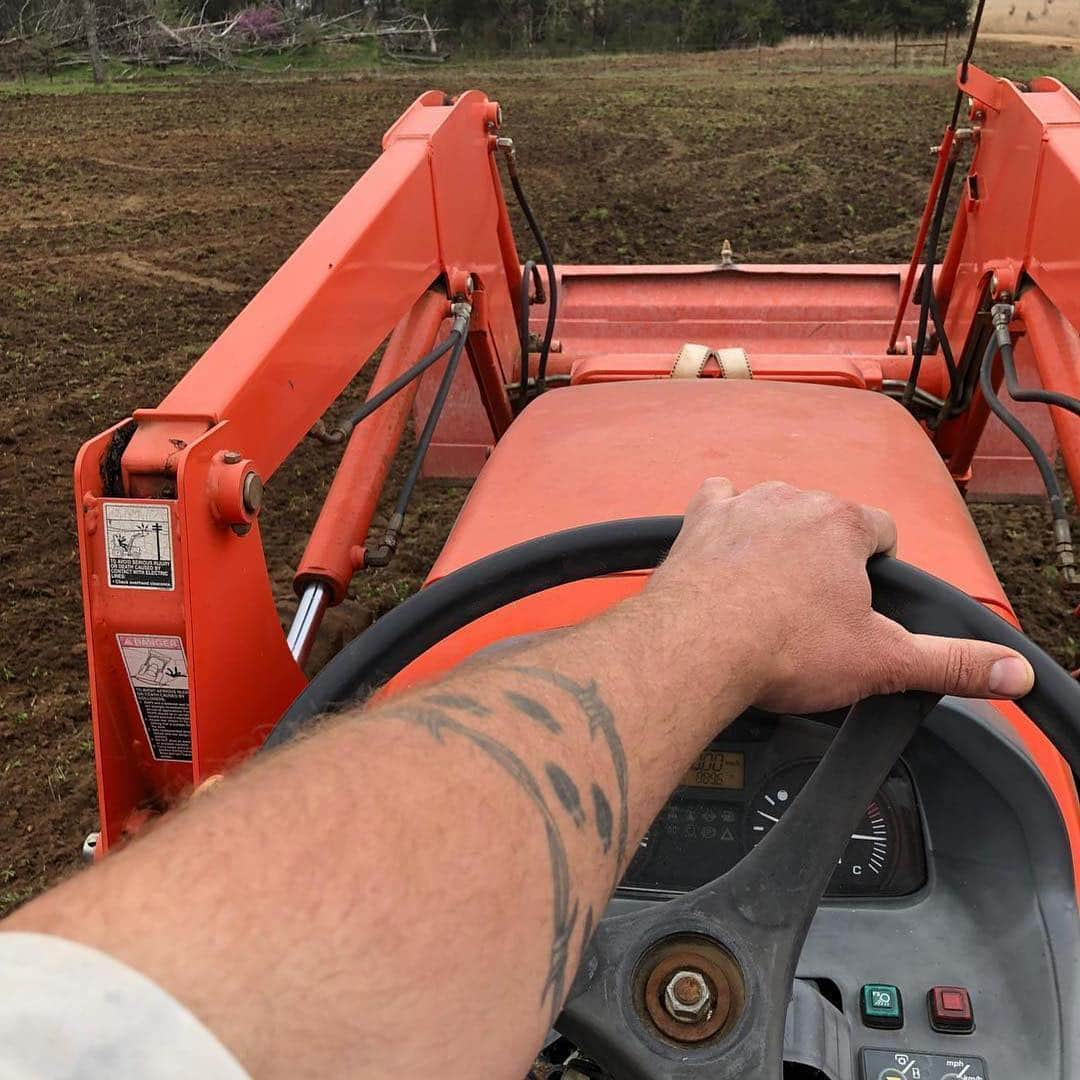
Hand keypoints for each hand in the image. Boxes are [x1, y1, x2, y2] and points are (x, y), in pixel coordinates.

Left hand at [645, 478, 1034, 712]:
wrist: (694, 649)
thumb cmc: (782, 649)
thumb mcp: (882, 662)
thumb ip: (950, 663)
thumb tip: (1012, 674)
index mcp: (844, 524)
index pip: (883, 531)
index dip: (879, 567)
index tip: (864, 601)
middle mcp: (794, 499)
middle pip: (827, 521)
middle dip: (828, 558)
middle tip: (815, 611)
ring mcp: (742, 505)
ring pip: (775, 509)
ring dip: (779, 538)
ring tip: (771, 591)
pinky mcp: (699, 521)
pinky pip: (718, 500)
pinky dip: (724, 519)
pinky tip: (726, 548)